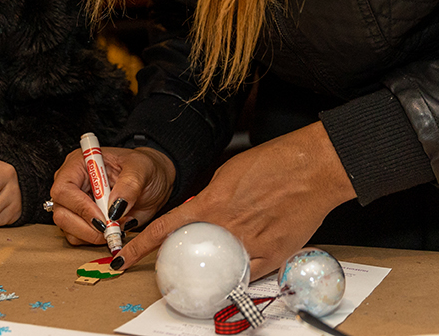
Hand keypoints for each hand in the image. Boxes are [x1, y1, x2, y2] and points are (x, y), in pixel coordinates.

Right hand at [48, 146, 174, 245]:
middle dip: (86, 227)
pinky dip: (94, 239)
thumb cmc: (144, 169)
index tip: (104, 219)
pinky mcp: (81, 220)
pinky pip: (78, 237)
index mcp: (80, 164)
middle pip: (61, 212)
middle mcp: (72, 184)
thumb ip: (129, 186)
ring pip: (67, 229)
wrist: (153, 182)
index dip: (80, 207)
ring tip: (116, 228)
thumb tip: (115, 208)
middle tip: (112, 230)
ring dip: (91, 235)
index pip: (64, 189)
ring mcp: (74, 203)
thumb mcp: (142, 170)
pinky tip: (113, 230)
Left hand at [113, 122, 354, 278]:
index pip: (167, 227)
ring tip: (213, 269)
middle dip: (181, 262)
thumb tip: (205, 211)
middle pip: (193, 252)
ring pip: (222, 268)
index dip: (142, 245)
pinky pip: (250, 275)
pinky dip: (243, 274)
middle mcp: (227, 225)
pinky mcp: (274, 255)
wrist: (313, 167)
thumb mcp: (229, 173)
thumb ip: (213, 196)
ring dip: (214, 269)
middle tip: (174, 269)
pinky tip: (239, 274)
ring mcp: (251, 243)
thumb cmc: (275, 162)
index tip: (125, 256)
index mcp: (211, 203)